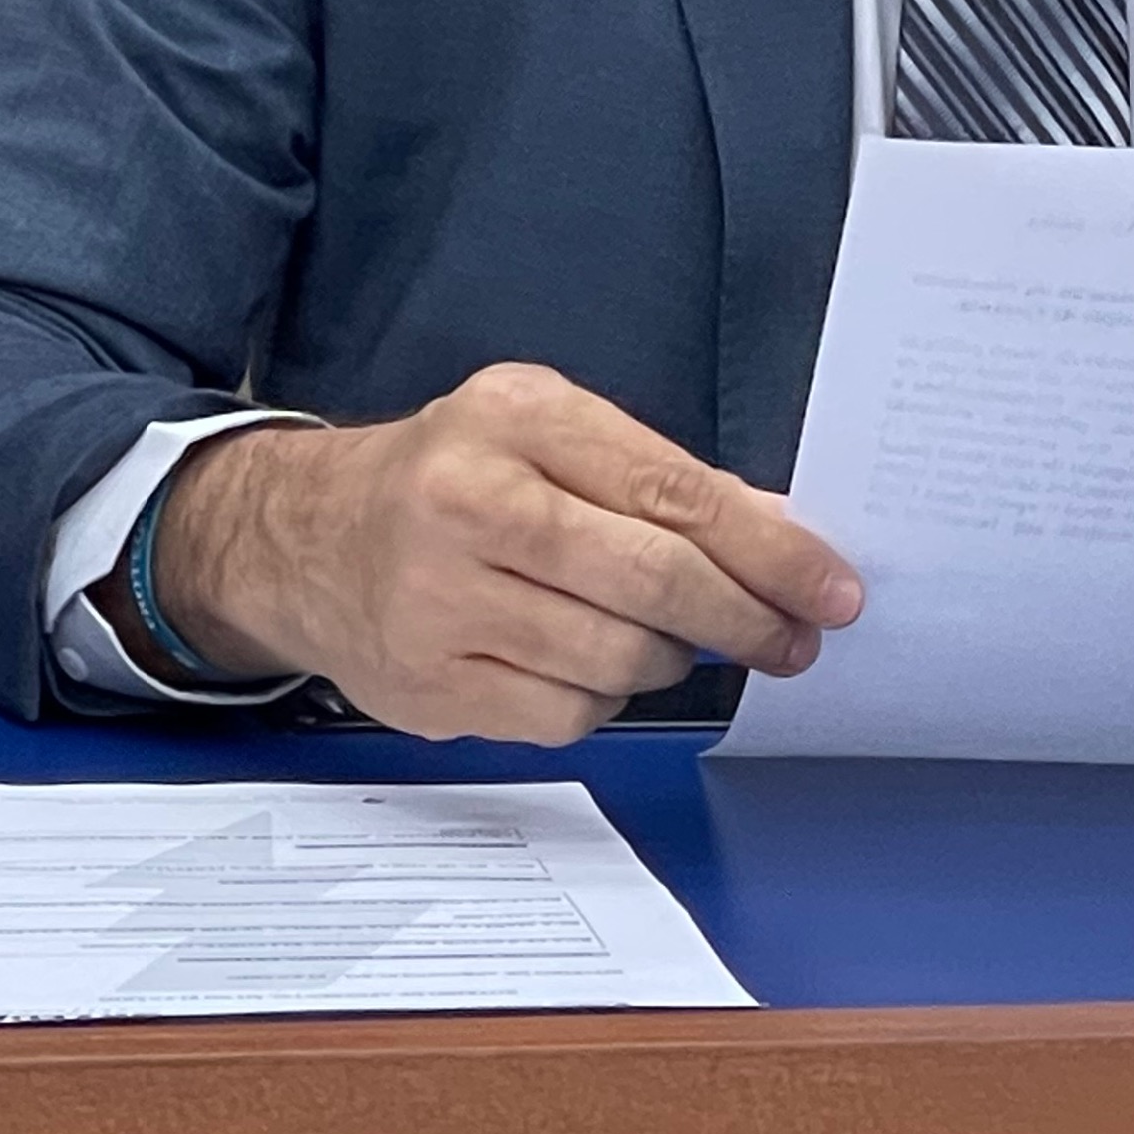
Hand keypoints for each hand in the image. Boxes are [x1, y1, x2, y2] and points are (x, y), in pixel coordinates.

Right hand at [143, 364, 863, 745]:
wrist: (304, 538)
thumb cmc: (452, 476)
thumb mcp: (547, 432)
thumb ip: (657, 477)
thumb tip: (781, 533)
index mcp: (514, 418)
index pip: (671, 489)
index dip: (767, 548)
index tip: (830, 587)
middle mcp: (469, 503)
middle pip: (650, 580)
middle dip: (744, 617)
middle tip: (792, 639)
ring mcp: (439, 602)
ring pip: (616, 659)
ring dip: (667, 659)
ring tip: (663, 637)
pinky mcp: (427, 686)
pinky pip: (565, 715)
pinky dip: (599, 698)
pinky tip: (584, 664)